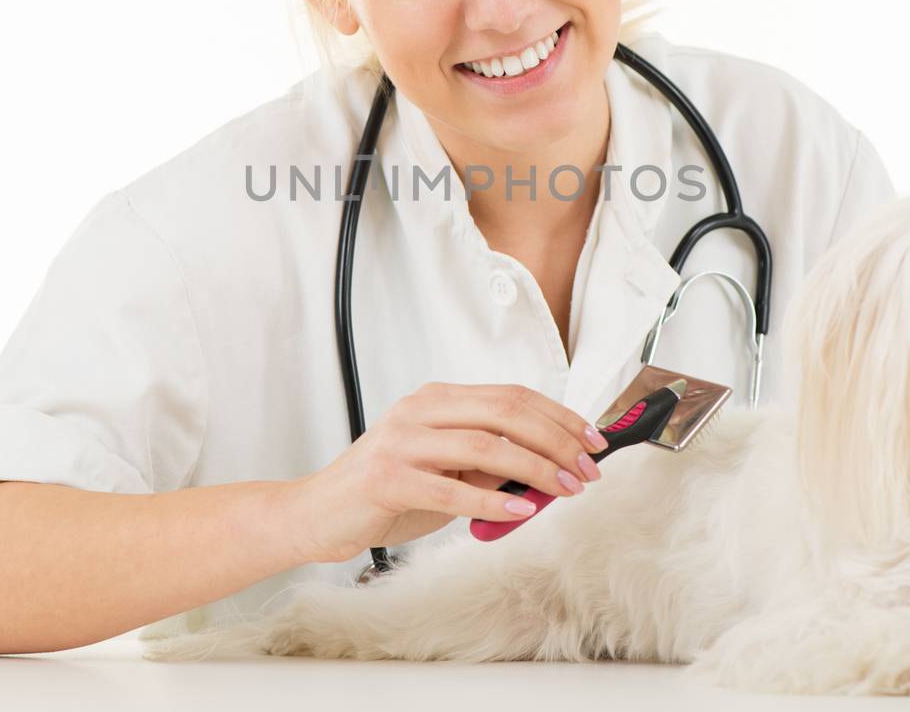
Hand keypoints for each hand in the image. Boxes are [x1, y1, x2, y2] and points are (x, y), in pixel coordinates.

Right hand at [286, 382, 606, 563]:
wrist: (317, 514)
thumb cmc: (384, 494)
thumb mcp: (444, 470)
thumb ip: (487, 465)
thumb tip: (549, 473)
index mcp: (436, 400)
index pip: (511, 396)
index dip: (558, 416)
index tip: (592, 440)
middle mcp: (420, 411)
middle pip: (505, 412)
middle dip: (557, 439)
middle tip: (587, 468)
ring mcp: (402, 442)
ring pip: (485, 445)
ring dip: (536, 469)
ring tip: (565, 489)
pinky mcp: (388, 478)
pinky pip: (451, 488)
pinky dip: (493, 499)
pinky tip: (521, 511)